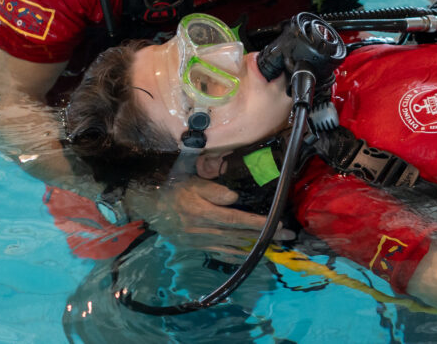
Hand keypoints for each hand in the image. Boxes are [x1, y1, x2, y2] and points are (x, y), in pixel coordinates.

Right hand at [123, 176, 294, 258]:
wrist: (149, 205)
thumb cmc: (173, 188)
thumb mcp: (192, 181)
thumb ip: (214, 190)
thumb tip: (235, 198)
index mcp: (203, 212)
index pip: (238, 220)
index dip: (259, 224)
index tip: (279, 225)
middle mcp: (203, 230)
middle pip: (240, 236)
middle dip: (265, 236)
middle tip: (288, 236)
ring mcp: (200, 242)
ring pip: (232, 247)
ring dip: (255, 248)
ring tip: (276, 248)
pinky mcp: (196, 247)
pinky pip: (220, 253)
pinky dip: (236, 255)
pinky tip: (249, 255)